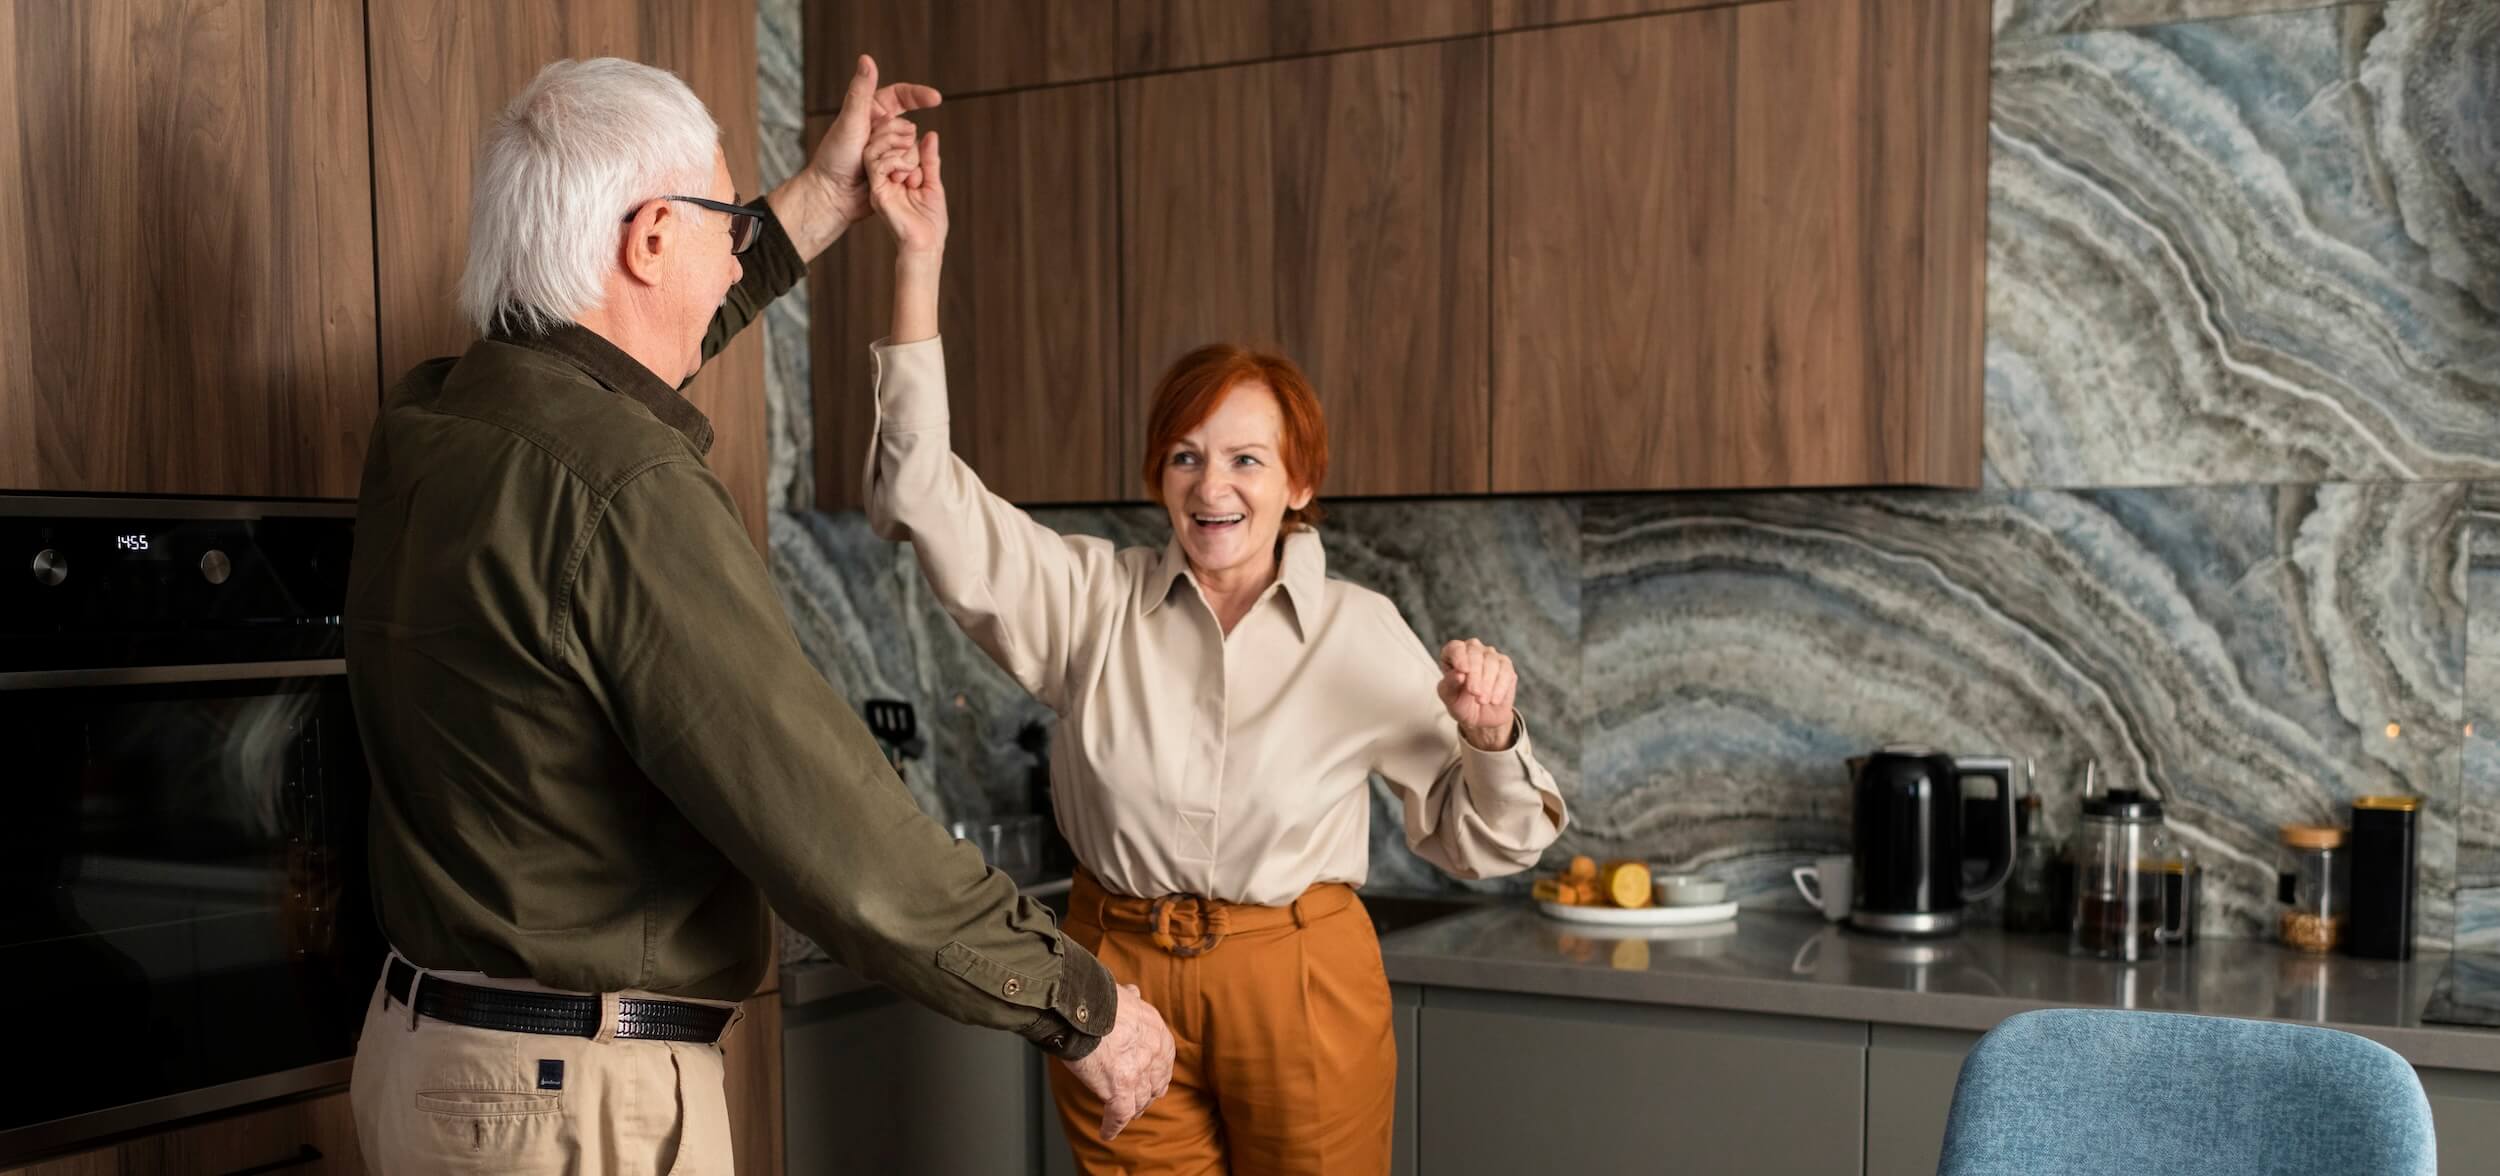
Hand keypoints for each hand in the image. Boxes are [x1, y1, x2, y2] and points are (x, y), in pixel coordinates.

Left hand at [812, 55, 940, 225]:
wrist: (833, 194)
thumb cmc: (835, 156)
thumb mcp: (850, 120)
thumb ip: (860, 90)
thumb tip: (866, 58)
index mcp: (870, 110)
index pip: (901, 95)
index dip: (919, 95)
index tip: (936, 99)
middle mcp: (881, 128)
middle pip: (909, 126)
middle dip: (895, 139)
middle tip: (869, 148)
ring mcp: (888, 149)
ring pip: (913, 147)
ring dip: (897, 157)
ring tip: (874, 165)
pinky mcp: (894, 168)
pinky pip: (912, 165)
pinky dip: (903, 170)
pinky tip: (890, 177)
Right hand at [871, 128, 947, 255]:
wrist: (926, 245)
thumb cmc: (931, 221)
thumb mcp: (933, 184)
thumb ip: (930, 160)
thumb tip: (931, 134)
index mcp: (896, 176)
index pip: (900, 145)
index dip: (915, 149)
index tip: (924, 174)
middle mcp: (884, 179)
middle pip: (888, 143)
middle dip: (910, 151)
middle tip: (920, 176)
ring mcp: (879, 185)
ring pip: (877, 149)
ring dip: (901, 155)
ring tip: (914, 172)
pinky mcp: (876, 193)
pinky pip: (876, 164)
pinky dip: (893, 162)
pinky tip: (907, 176)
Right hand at [1062, 983, 1174, 1140]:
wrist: (1082, 1005)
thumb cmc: (1098, 997)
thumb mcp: (1124, 995)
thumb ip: (1131, 1000)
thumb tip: (1133, 994)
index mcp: (1158, 1033)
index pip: (1163, 1062)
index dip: (1155, 1075)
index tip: (1149, 1081)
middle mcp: (1155, 1055)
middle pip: (1154, 1085)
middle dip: (1146, 1095)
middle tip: (1137, 1102)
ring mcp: (1139, 1074)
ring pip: (1139, 1102)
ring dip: (1131, 1111)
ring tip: (1120, 1118)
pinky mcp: (1120, 1089)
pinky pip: (1119, 1115)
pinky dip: (1112, 1126)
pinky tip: (1107, 1133)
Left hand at [1437, 639, 1517, 748]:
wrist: (1481, 717)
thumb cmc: (1461, 703)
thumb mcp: (1450, 698)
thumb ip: (1450, 684)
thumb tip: (1459, 674)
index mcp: (1453, 654)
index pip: (1455, 648)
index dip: (1459, 657)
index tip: (1463, 670)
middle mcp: (1472, 650)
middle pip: (1475, 653)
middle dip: (1475, 674)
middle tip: (1474, 693)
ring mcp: (1490, 655)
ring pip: (1491, 661)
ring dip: (1487, 683)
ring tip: (1482, 701)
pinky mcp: (1506, 665)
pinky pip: (1505, 671)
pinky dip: (1500, 687)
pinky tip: (1494, 700)